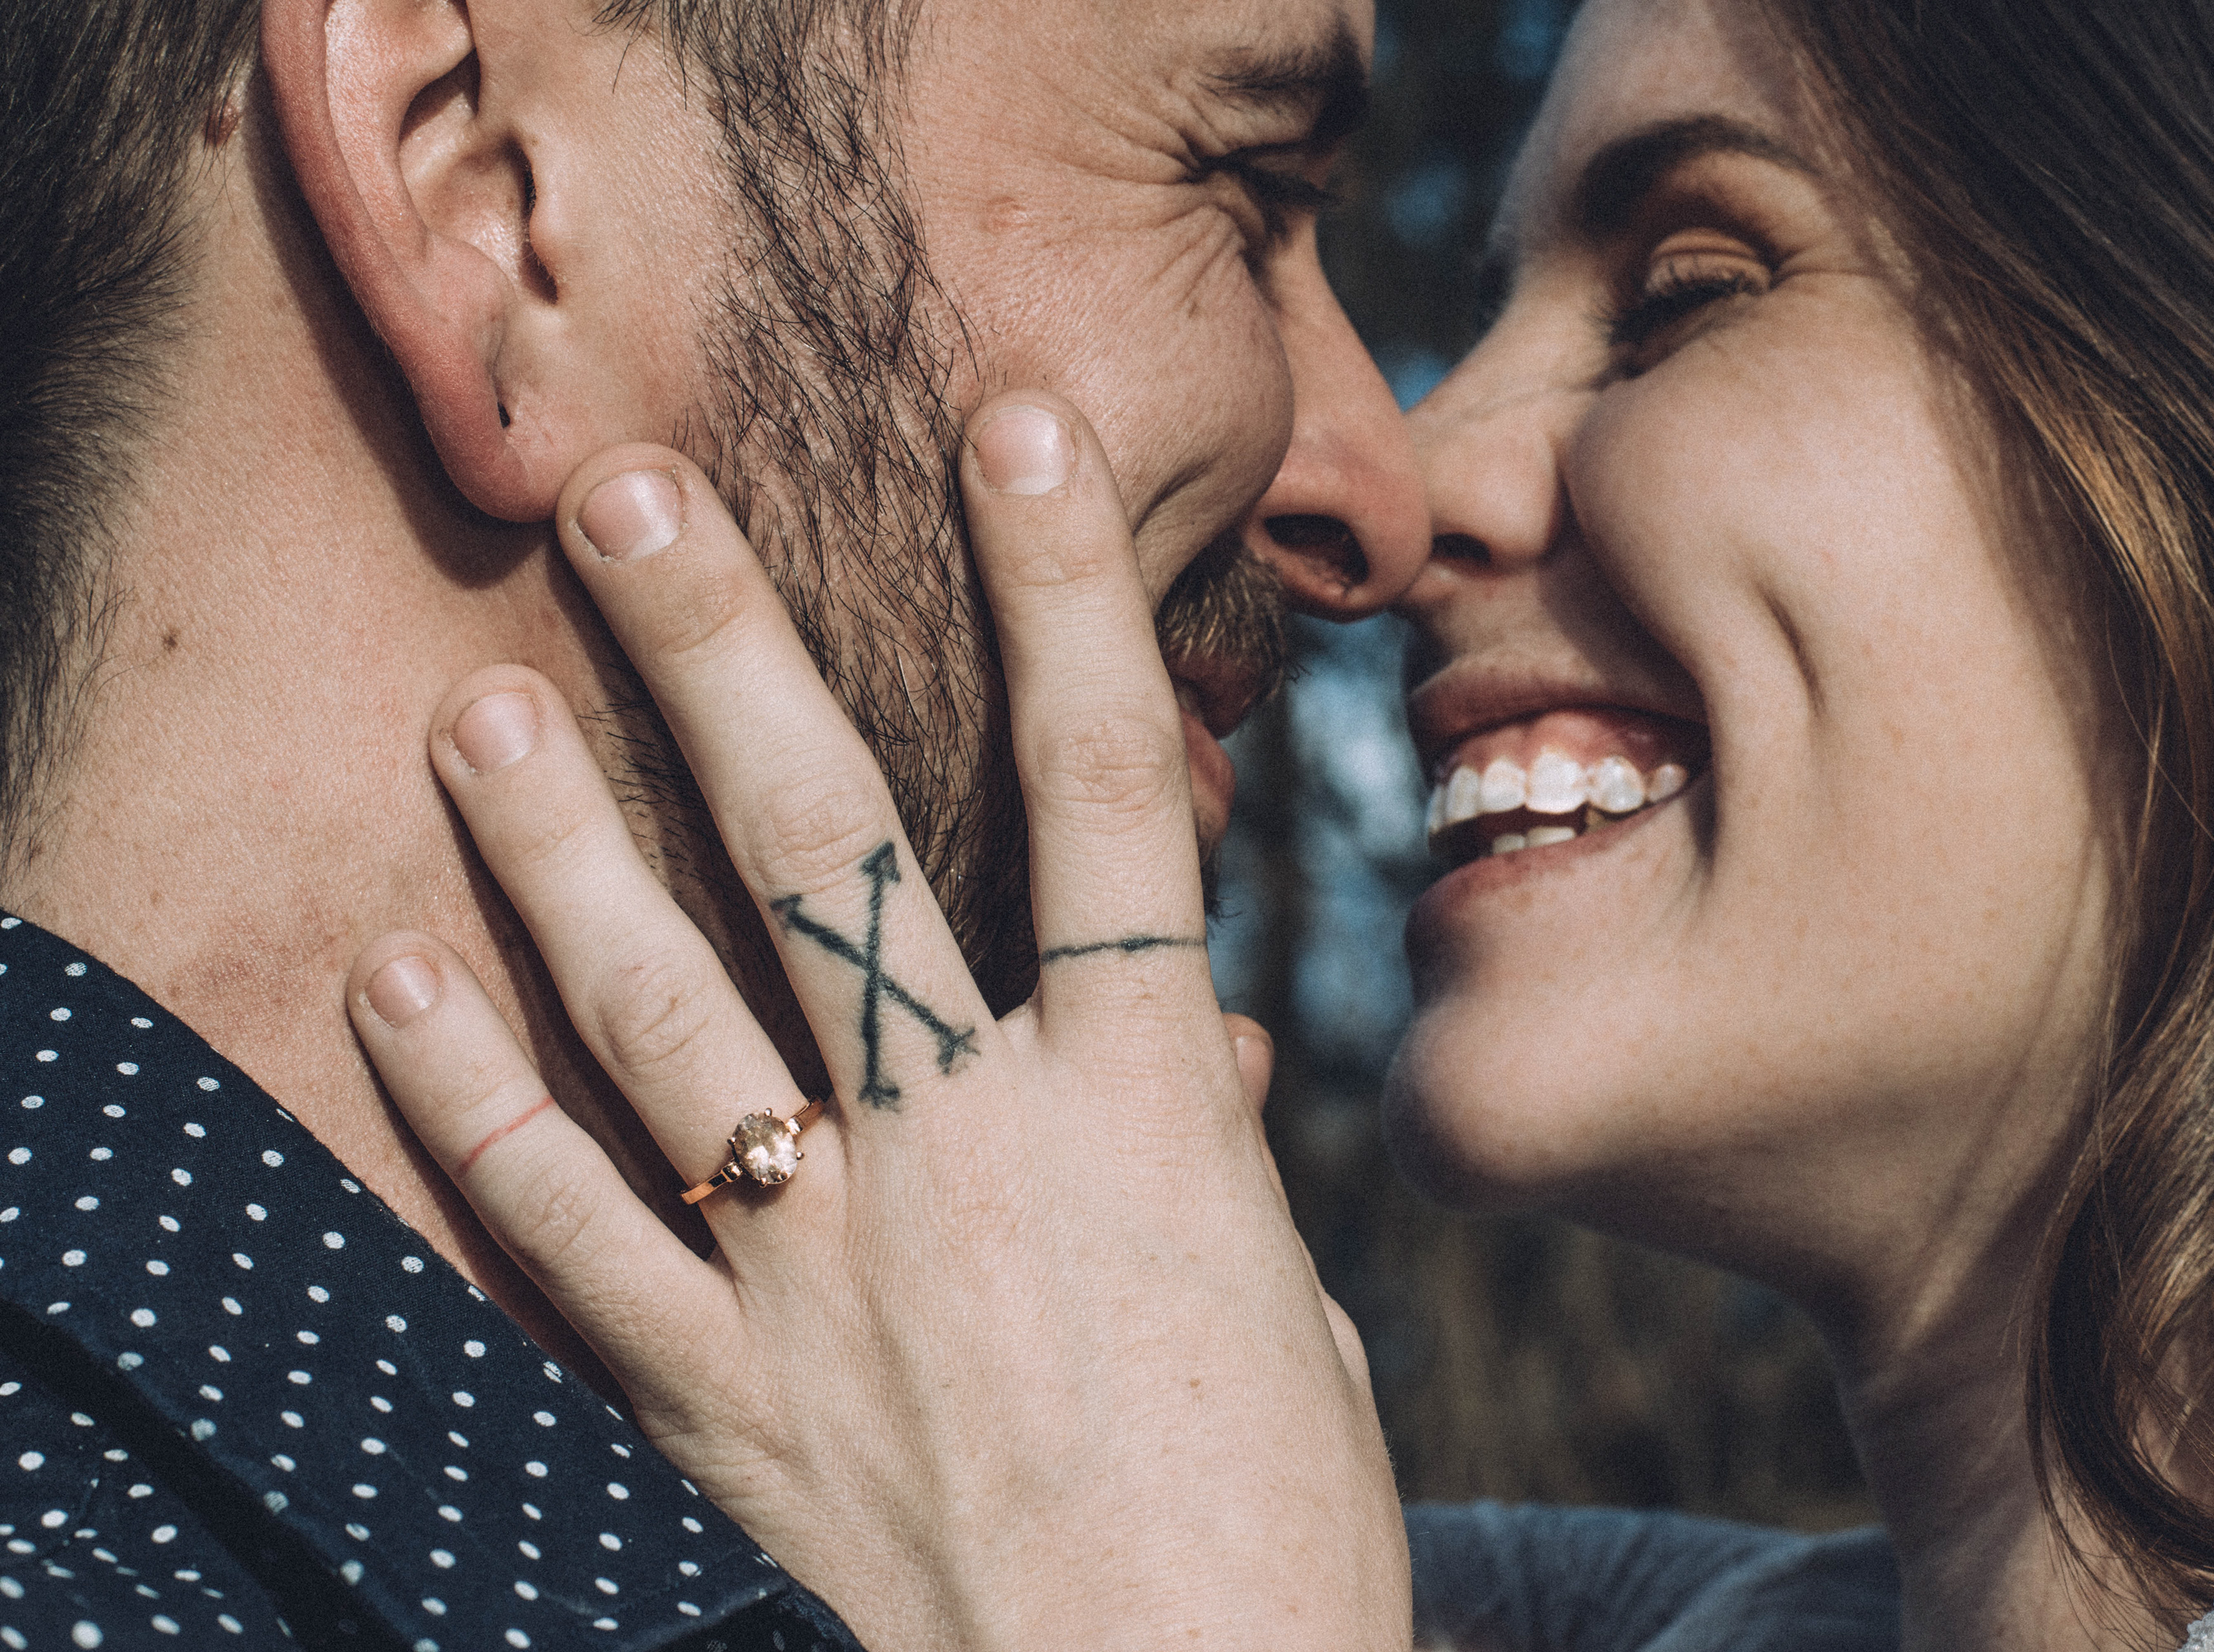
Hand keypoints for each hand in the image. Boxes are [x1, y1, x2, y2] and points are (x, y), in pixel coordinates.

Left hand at [344, 395, 1408, 1649]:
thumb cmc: (1276, 1547)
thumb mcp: (1288, 1326)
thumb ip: (1221, 1175)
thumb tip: (1218, 1059)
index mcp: (1147, 1119)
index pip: (1113, 796)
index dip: (1066, 597)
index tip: (1009, 426)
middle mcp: (970, 1156)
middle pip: (837, 851)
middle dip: (735, 652)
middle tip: (639, 492)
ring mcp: (823, 1273)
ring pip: (665, 1009)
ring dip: (560, 847)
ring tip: (481, 704)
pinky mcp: (715, 1404)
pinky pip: (563, 1233)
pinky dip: (467, 1105)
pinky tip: (391, 985)